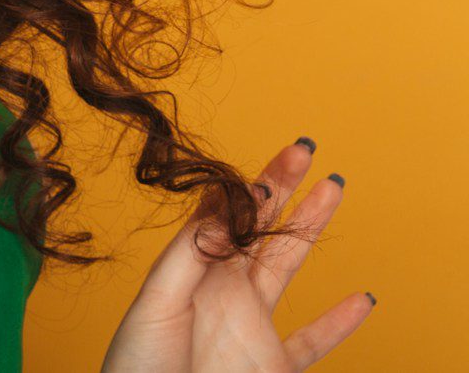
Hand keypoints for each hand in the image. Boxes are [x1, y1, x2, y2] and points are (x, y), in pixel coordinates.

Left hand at [101, 137, 372, 371]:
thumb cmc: (137, 367)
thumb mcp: (155, 302)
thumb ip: (189, 256)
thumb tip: (219, 204)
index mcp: (192, 271)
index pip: (226, 217)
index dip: (250, 188)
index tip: (274, 163)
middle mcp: (223, 292)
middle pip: (262, 230)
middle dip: (283, 188)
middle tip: (305, 148)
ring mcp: (250, 327)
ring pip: (289, 268)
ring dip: (311, 229)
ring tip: (333, 188)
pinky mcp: (273, 366)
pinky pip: (312, 343)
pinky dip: (340, 323)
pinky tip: (362, 298)